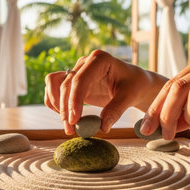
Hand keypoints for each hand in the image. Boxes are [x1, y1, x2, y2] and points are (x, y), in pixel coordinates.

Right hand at [45, 50, 166, 134]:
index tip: (74, 121)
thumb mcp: (130, 97)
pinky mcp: (73, 81)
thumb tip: (102, 127)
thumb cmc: (135, 86)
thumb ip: (116, 110)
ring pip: (54, 84)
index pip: (80, 80)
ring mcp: (77, 70)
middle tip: (71, 129)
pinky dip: (55, 103)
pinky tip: (65, 117)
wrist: (135, 83)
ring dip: (56, 105)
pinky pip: (54, 89)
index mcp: (99, 59)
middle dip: (65, 108)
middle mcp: (85, 62)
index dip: (74, 101)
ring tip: (67, 125)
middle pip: (65, 85)